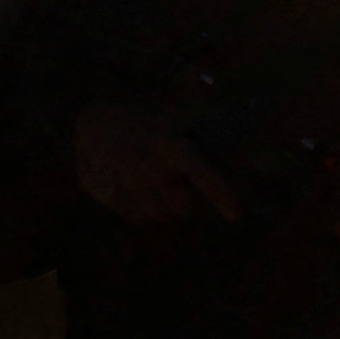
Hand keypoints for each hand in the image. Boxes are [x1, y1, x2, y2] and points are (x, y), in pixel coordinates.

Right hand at [70, 105, 242, 231]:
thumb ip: (206, 136)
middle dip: (189, 204)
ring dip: (166, 208)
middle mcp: (147, 162)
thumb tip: (242, 146)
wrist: (97, 120)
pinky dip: (144, 211)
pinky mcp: (106, 192)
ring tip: (160, 188)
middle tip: (184, 191)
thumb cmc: (147, 123)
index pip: (201, 173)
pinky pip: (138, 218)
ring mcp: (124, 179)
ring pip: (160, 216)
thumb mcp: (174, 120)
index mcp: (168, 142)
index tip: (237, 215)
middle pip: (184, 208)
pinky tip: (140, 190)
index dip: (222, 194)